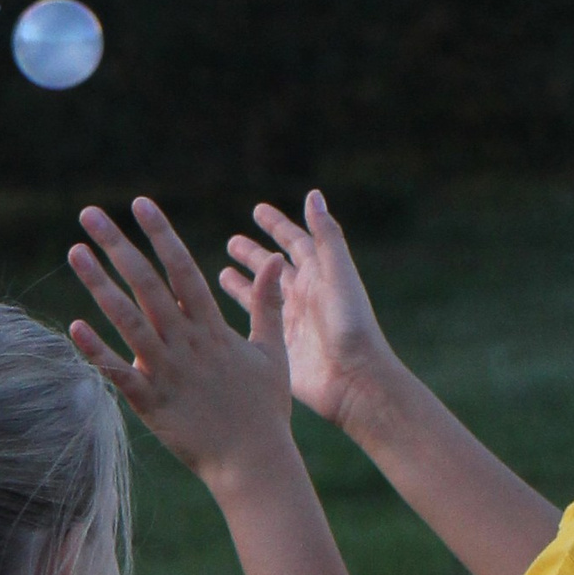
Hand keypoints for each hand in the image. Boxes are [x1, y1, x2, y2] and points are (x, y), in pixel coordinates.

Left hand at [68, 200, 295, 495]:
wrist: (254, 462)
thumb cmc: (265, 408)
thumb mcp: (273, 350)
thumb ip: (268, 303)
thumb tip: (275, 261)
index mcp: (213, 328)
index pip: (182, 269)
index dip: (161, 234)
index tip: (140, 203)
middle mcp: (186, 343)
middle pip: (147, 284)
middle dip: (118, 245)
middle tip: (90, 213)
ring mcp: (166, 371)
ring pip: (127, 319)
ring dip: (99, 284)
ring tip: (75, 252)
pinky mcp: (151, 402)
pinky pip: (119, 372)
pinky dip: (96, 350)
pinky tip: (74, 325)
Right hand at [219, 191, 397, 434]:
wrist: (354, 379)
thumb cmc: (350, 325)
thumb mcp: (338, 275)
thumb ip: (326, 236)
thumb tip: (313, 195)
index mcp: (320, 276)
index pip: (296, 242)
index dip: (277, 225)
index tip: (257, 211)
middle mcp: (304, 296)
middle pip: (274, 267)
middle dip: (254, 253)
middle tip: (231, 241)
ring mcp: (290, 321)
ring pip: (260, 295)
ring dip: (242, 282)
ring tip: (220, 272)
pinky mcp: (280, 346)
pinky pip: (255, 323)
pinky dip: (239, 314)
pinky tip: (219, 311)